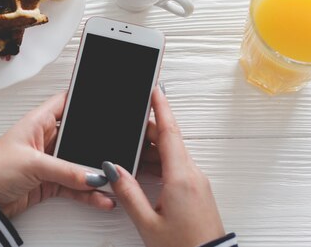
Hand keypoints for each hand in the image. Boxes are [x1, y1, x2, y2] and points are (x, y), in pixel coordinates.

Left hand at [0, 92, 114, 217]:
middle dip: (95, 144)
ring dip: (93, 172)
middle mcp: (44, 139)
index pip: (65, 103)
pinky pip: (74, 184)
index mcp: (37, 122)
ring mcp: (48, 161)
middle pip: (78, 136)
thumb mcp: (33, 164)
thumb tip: (92, 174)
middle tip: (111, 152)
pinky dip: (86, 192)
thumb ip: (66, 170)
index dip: (83, 101)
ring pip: (78, 163)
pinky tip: (98, 196)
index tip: (103, 105)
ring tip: (109, 180)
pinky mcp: (49, 182)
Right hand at [103, 87, 224, 246]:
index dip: (161, 108)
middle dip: (148, 131)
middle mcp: (193, 175)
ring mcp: (197, 182)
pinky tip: (145, 171)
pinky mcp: (197, 191)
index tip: (155, 89)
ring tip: (131, 152)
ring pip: (172, 154)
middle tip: (128, 126)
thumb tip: (112, 170)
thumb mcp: (147, 222)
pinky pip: (177, 166)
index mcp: (181, 177)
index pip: (169, 132)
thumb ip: (127, 192)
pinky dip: (160, 162)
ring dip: (152, 149)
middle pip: (169, 141)